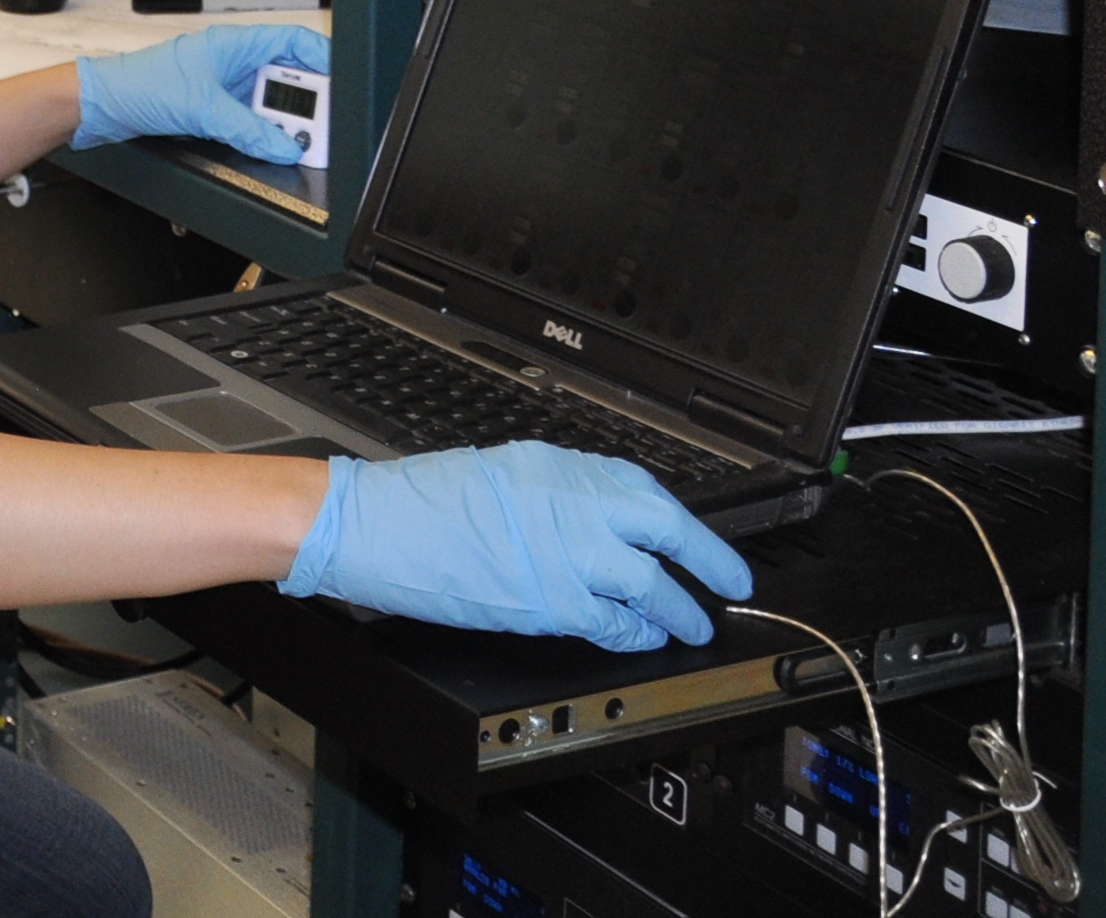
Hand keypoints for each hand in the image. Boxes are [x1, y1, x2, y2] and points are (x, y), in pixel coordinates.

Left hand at [74, 23, 326, 156]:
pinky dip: (264, 133)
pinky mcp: (214, 108)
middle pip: (289, 76)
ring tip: (301, 143)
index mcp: (235, 44)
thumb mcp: (204, 109)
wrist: (101, 105)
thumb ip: (249, 130)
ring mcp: (225, 86)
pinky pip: (251, 120)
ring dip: (285, 123)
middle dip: (310, 102)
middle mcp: (233, 61)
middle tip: (325, 127)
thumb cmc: (139, 85)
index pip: (294, 41)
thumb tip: (285, 147)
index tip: (346, 82)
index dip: (324, 58)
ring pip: (271, 102)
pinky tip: (272, 146)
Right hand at [282, 441, 752, 648]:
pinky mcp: (548, 602)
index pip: (641, 487)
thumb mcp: (499, 473)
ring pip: (651, 583)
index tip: (695, 534)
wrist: (372, 526)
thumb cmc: (420, 502)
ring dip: (679, 608)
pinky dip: (635, 634)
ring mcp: (563, 553)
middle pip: (665, 528)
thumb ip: (555, 492)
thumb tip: (596, 516)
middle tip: (732, 581)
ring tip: (693, 623)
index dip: (679, 518)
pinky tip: (642, 638)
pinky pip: (614, 623)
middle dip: (710, 559)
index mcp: (556, 466)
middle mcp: (569, 503)